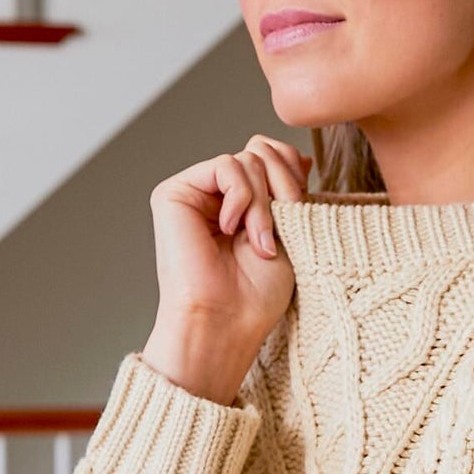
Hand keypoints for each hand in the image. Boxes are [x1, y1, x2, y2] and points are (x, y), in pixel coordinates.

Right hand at [141, 136, 313, 401]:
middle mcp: (218, 195)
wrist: (226, 321)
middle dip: (281, 190)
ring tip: (257, 242)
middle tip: (277, 235)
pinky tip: (230, 229)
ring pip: (248, 159)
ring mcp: (195, 192)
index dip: (292, 174)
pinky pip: (225, 165)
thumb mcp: (290, 230)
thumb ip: (289, 188)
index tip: (300, 211)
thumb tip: (298, 153)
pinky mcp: (174, 193)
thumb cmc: (257, 294)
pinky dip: (241, 197)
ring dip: (263, 204)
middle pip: (262, 152)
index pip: (274, 156)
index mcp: (244, 204)